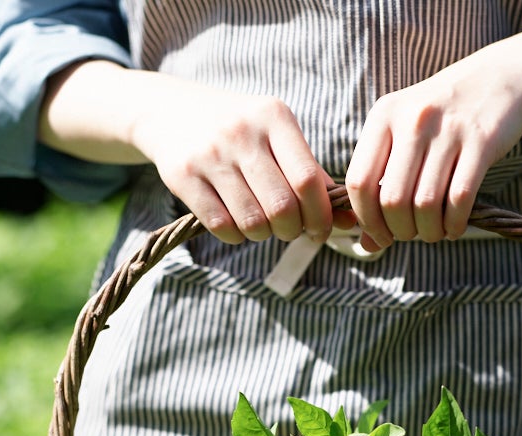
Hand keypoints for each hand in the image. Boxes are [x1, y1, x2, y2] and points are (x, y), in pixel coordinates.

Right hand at [131, 84, 355, 243]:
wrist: (170, 111)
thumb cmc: (242, 133)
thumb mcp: (278, 138)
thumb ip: (314, 178)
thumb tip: (351, 222)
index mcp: (274, 117)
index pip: (308, 181)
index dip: (321, 216)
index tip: (321, 229)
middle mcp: (241, 132)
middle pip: (282, 207)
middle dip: (292, 230)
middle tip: (290, 229)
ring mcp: (209, 153)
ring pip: (253, 222)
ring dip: (263, 235)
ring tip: (262, 224)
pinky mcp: (183, 175)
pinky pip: (221, 226)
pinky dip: (236, 236)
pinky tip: (237, 223)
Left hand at [344, 46, 521, 251]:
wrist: (499, 76)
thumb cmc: (442, 115)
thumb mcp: (404, 134)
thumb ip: (380, 183)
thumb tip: (366, 244)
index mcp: (383, 116)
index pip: (358, 181)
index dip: (366, 219)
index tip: (380, 235)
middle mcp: (412, 120)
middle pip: (391, 200)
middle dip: (400, 231)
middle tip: (411, 234)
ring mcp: (448, 129)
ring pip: (425, 204)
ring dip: (429, 231)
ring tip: (434, 232)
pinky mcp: (481, 141)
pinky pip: (459, 198)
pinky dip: (455, 224)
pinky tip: (455, 227)